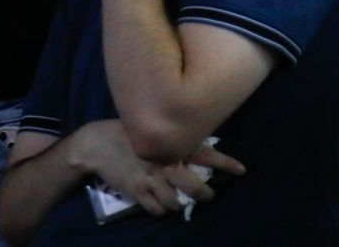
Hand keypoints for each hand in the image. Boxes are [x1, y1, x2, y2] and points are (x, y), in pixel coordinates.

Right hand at [74, 121, 244, 216]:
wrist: (96, 144)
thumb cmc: (126, 131)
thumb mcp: (153, 128)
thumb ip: (172, 138)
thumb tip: (194, 144)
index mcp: (172, 145)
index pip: (206, 154)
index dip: (226, 163)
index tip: (242, 170)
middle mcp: (165, 163)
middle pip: (194, 187)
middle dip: (204, 194)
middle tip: (209, 195)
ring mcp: (151, 180)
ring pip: (175, 203)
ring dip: (181, 205)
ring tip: (182, 203)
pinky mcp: (137, 192)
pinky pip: (156, 210)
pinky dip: (162, 210)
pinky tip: (162, 205)